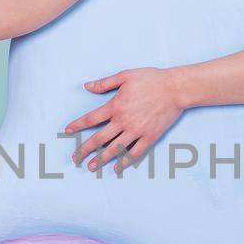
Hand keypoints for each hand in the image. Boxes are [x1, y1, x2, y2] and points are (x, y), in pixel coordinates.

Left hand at [64, 67, 185, 172]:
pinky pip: (134, 153)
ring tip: (90, 167)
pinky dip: (124, 162)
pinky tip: (116, 168)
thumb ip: (105, 83)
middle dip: (84, 150)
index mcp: (115, 106)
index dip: (77, 126)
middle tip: (75, 159)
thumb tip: (87, 86)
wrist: (175, 88)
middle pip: (98, 139)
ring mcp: (136, 131)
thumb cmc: (151, 79)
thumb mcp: (125, 76)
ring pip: (114, 149)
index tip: (68, 131)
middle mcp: (123, 122)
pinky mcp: (149, 137)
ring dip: (100, 159)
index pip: (90, 119)